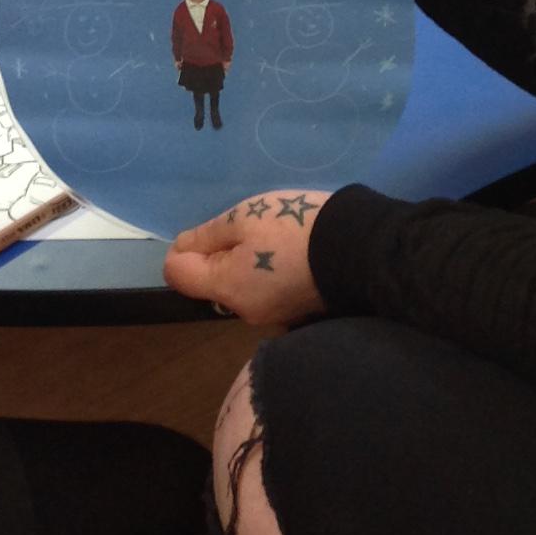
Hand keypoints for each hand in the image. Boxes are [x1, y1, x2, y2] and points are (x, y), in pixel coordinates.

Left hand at [164, 190, 331, 328]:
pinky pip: (266, 291)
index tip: (216, 230)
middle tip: (254, 230)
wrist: (358, 248)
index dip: (185, 247)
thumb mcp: (243, 218)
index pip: (177, 274)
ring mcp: (272, 317)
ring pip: (240, 287)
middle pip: (212, 282)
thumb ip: (206, 236)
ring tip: (278, 241)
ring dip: (248, 264)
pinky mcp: (295, 313)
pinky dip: (270, 274)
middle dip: (222, 255)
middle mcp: (244, 312)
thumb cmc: (293, 227)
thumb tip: (181, 251)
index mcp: (226, 288)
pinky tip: (292, 257)